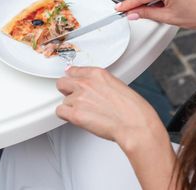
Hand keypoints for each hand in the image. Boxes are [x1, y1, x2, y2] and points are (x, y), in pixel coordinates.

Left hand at [56, 67, 176, 188]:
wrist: (135, 124)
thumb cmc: (132, 109)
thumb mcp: (117, 85)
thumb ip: (100, 83)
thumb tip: (93, 87)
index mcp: (97, 74)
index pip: (74, 70)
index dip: (73, 78)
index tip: (72, 80)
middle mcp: (86, 83)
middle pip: (62, 83)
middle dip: (67, 90)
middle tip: (75, 98)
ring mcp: (79, 98)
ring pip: (64, 100)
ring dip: (71, 106)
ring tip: (86, 113)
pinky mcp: (75, 114)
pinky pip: (60, 112)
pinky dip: (66, 116)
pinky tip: (76, 118)